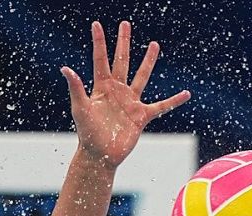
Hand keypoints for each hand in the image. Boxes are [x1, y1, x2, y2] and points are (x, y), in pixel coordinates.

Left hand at [61, 21, 190, 168]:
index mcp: (101, 87)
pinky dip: (173, 101)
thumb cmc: (87, 133)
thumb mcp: (80, 108)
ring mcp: (130, 102)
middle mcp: (117, 91)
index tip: (97, 24)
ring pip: (142, 77)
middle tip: (125, 25)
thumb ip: (76, 88)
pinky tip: (186, 94)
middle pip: (122, 61)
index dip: (99, 42)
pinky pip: (161, 106)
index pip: (101, 59)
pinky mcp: (141, 116)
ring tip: (154, 45)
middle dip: (123, 43)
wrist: (101, 155)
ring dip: (148, 61)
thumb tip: (65, 68)